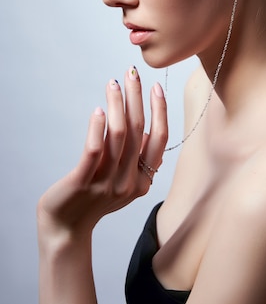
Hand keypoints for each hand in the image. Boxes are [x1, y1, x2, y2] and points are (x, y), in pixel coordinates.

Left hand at [37, 67, 166, 240]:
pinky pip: (94, 149)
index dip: (160, 111)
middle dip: (137, 97)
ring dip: (117, 104)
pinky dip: (98, 126)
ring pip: (119, 135)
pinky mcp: (82, 181)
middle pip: (140, 131)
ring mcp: (106, 183)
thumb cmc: (93, 200)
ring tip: (112, 85)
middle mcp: (129, 182)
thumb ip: (139, 162)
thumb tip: (152, 133)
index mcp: (143, 182)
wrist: (65, 229)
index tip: (156, 87)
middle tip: (132, 74)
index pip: (160, 140)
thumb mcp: (124, 184)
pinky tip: (98, 111)